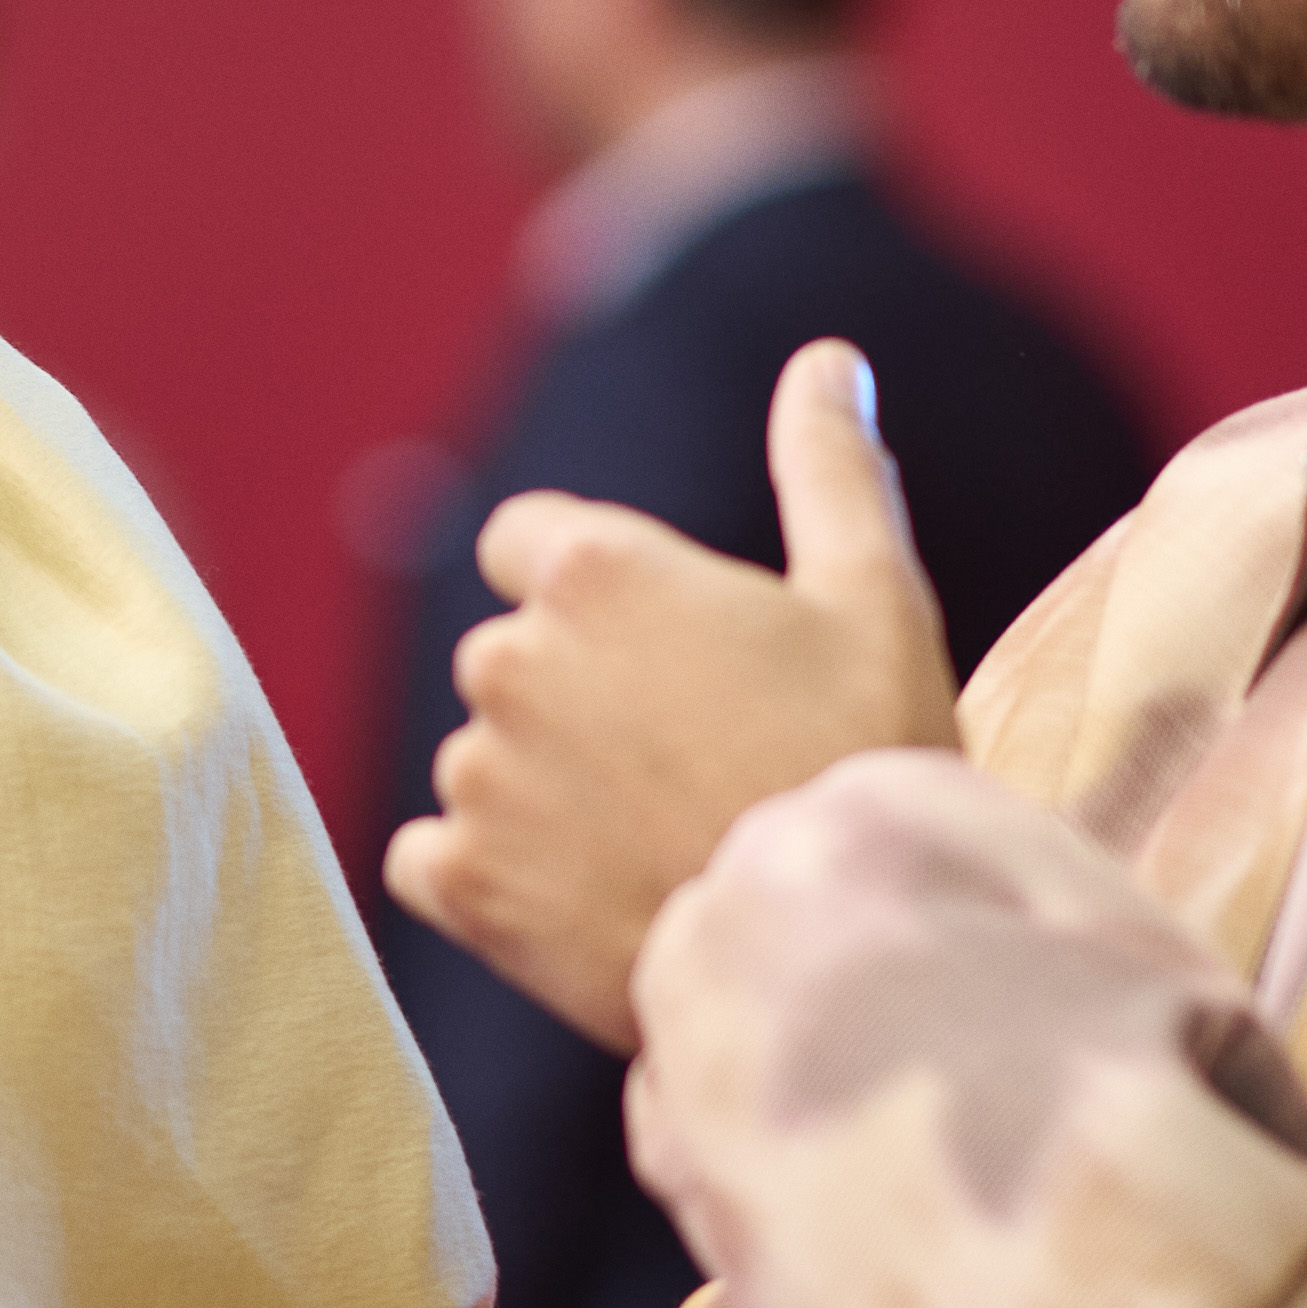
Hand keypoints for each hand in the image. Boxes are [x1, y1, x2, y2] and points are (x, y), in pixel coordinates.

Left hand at [384, 342, 962, 1042]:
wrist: (838, 947)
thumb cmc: (868, 761)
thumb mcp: (875, 597)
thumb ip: (828, 468)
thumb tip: (826, 360)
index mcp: (593, 572)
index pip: (522, 541)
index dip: (585, 592)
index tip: (656, 653)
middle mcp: (509, 660)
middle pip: (509, 657)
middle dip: (573, 697)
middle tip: (684, 763)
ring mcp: (477, 775)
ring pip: (483, 762)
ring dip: (540, 792)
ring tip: (652, 840)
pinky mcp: (460, 882)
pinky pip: (432, 860)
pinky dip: (485, 878)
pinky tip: (576, 897)